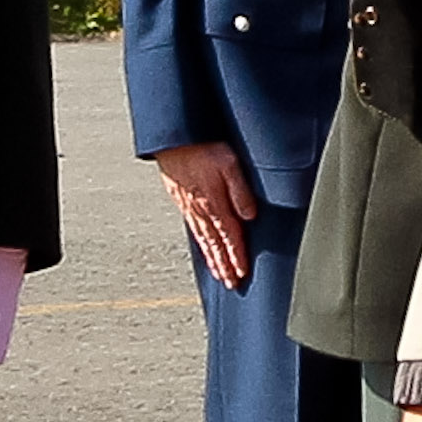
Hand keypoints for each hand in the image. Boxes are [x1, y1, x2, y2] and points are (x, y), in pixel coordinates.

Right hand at [151, 143, 258, 290]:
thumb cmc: (202, 146)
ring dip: (212, 258)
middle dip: (224, 265)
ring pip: (203, 239)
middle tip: (231, 283)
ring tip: (219, 273)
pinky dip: (200, 243)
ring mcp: (188, 206)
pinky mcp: (180, 198)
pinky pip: (192, 228)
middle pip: (215, 244)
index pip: (230, 237)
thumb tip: (250, 216)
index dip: (237, 256)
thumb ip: (240, 191)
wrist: (171, 138)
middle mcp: (200, 210)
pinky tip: (202, 245)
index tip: (242, 273)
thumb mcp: (229, 163)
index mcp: (214, 204)